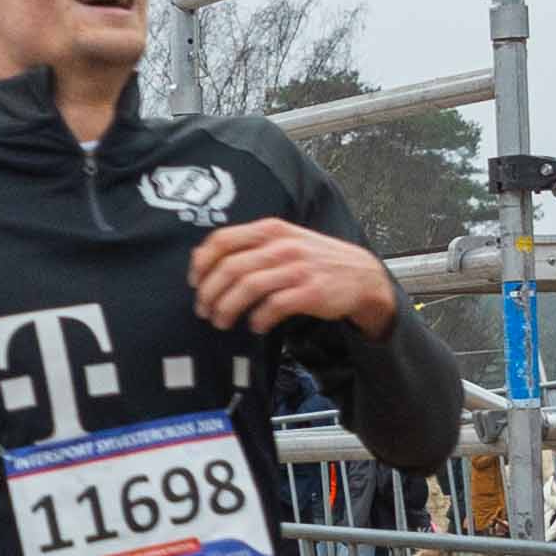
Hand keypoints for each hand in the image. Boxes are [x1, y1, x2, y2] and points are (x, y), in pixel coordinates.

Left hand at [186, 218, 398, 337]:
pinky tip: (255, 325)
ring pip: (248, 288)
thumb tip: (202, 258)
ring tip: (221, 322)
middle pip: (230, 268)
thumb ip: (249, 245)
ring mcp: (297, 268)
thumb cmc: (314, 258)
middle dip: (210, 293)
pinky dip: (258, 319)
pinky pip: (274, 306)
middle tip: (204, 310)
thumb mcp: (284, 239)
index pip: (223, 240)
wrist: (360, 274)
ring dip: (227, 309)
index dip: (202, 263)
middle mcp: (282, 245)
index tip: (195, 282)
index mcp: (270, 229)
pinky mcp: (310, 292)